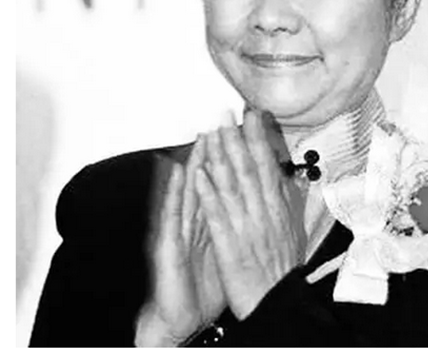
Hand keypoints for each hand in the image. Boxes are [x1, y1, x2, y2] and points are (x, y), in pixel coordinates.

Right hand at [135, 136, 225, 346]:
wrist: (180, 317)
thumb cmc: (201, 285)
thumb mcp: (223, 250)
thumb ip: (231, 224)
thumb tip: (249, 204)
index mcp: (211, 222)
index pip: (224, 184)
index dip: (234, 158)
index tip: (245, 133)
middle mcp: (195, 221)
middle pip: (208, 180)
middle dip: (216, 150)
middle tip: (224, 121)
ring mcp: (180, 231)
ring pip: (190, 189)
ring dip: (196, 162)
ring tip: (203, 135)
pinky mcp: (168, 246)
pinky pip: (173, 217)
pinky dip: (177, 194)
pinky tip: (180, 174)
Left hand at [195, 109, 306, 320]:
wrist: (277, 300)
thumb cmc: (283, 267)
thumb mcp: (295, 230)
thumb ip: (292, 203)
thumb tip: (294, 180)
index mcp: (276, 207)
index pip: (267, 165)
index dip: (258, 138)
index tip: (252, 115)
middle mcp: (261, 211)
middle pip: (247, 168)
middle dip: (235, 138)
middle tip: (224, 113)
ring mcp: (244, 225)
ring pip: (231, 185)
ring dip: (219, 157)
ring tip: (209, 133)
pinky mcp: (228, 243)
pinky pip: (217, 214)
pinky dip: (208, 194)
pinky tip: (199, 175)